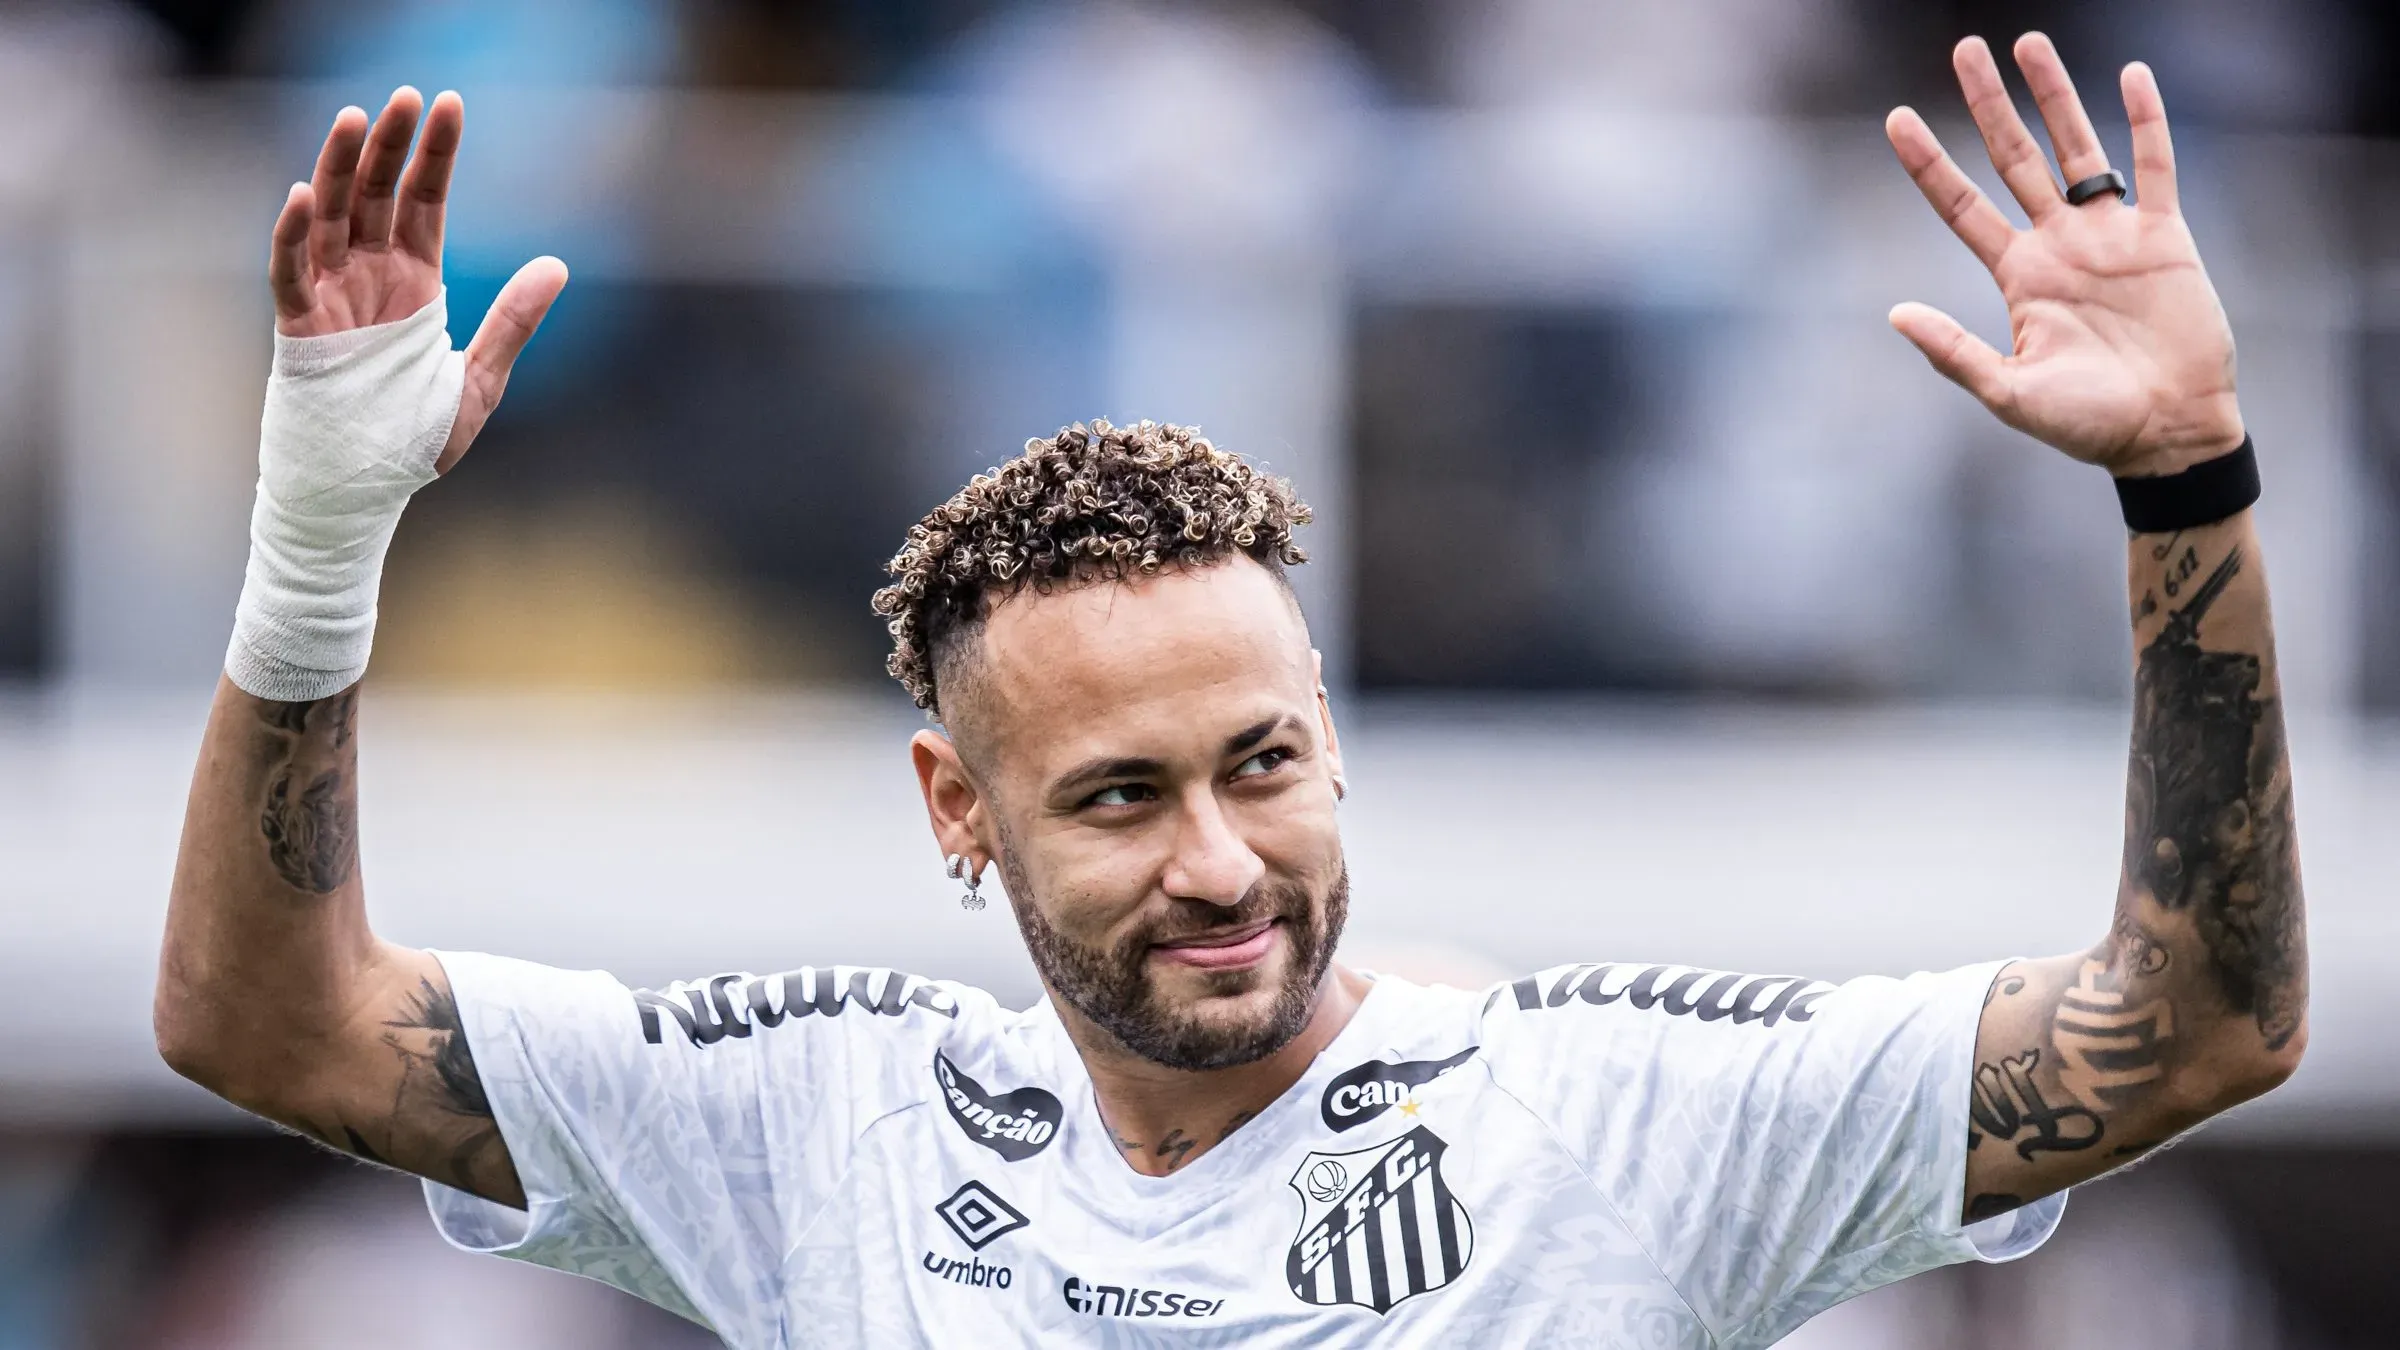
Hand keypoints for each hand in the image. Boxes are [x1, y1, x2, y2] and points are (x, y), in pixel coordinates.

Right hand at [268, 87, 567, 473]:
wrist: (365, 490)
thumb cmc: (414, 438)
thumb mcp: (480, 379)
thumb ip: (513, 321)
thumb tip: (559, 264)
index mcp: (416, 282)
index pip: (424, 200)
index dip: (435, 155)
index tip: (450, 105)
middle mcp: (371, 277)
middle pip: (376, 193)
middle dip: (388, 144)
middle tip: (404, 95)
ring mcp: (332, 296)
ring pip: (330, 216)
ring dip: (337, 167)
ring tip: (353, 118)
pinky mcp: (300, 326)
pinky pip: (291, 271)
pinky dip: (294, 234)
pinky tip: (305, 195)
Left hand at [1886, 34, 2242, 477]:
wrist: (2168, 435)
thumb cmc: (2088, 425)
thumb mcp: (2010, 393)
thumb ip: (1954, 352)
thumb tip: (1895, 313)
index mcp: (2018, 276)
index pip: (1960, 205)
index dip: (1928, 163)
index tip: (1894, 118)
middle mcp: (2058, 244)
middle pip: (2013, 158)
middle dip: (1987, 104)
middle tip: (1963, 48)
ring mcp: (2110, 235)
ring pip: (2076, 147)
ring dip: (2054, 96)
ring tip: (2029, 43)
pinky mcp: (2164, 236)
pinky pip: (2153, 165)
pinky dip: (2144, 120)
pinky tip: (2130, 75)